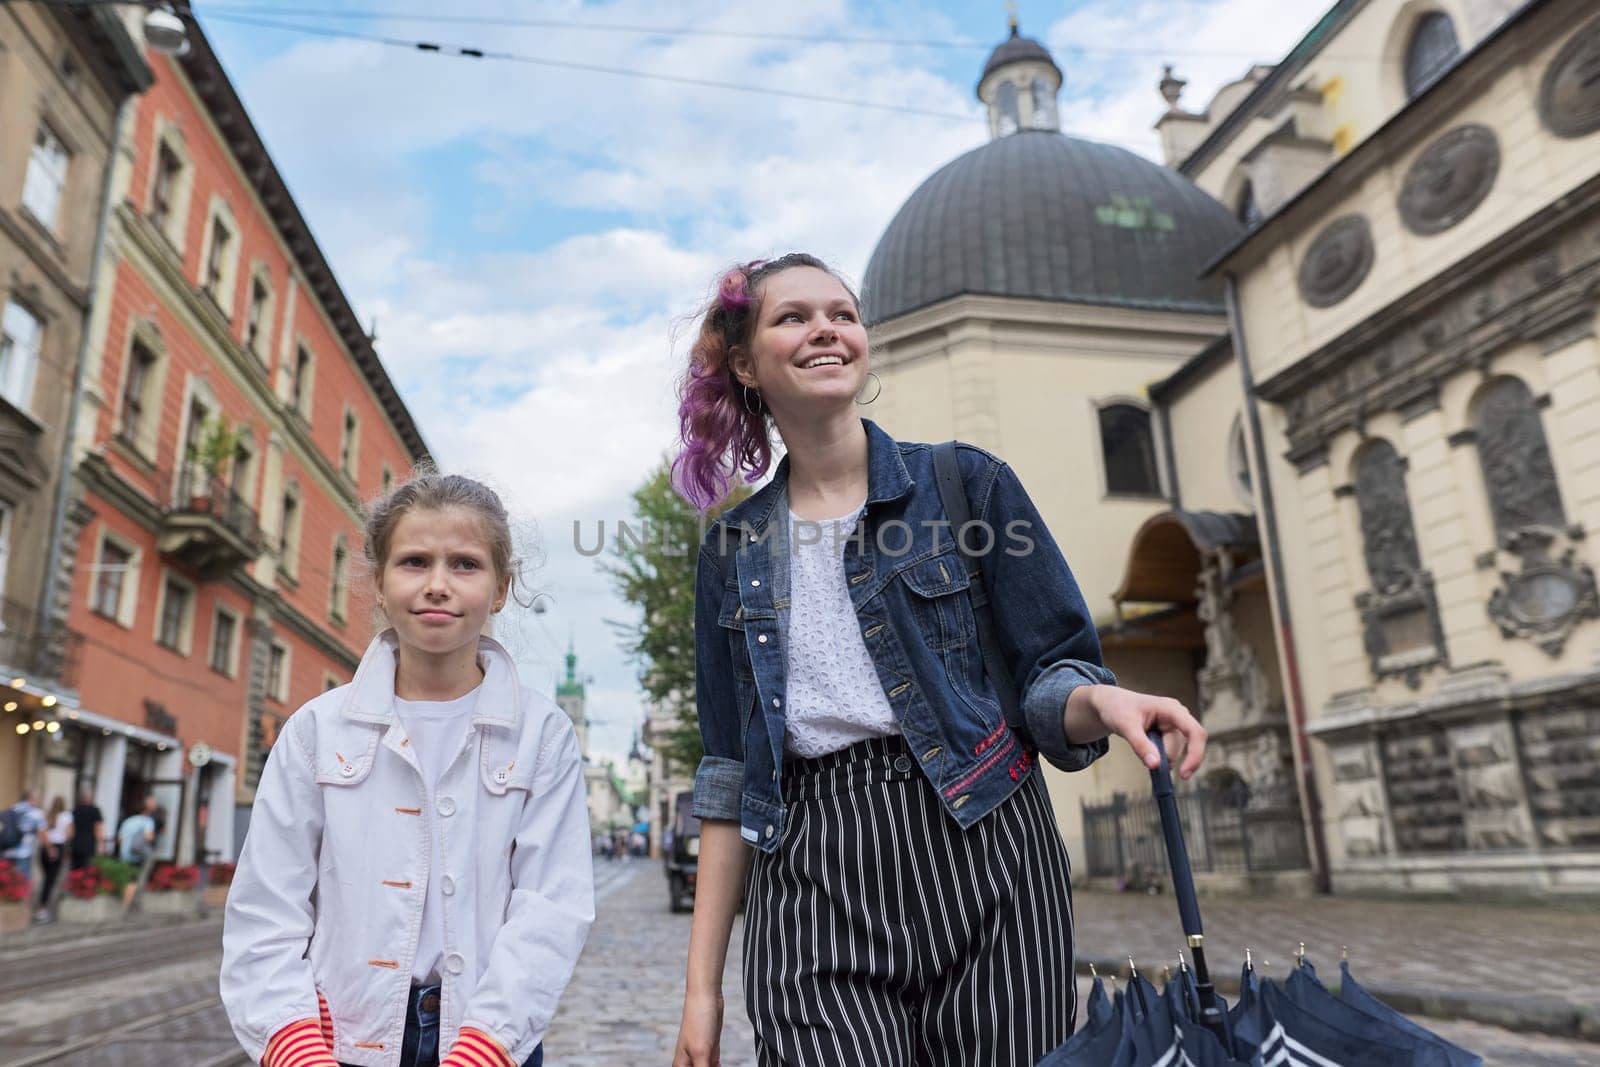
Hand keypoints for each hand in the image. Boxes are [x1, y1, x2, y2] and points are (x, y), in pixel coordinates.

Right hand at [673, 988, 723, 1065]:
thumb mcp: (702, 1053)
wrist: (706, 997)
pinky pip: (714, 1066)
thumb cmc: (698, 1021)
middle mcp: (689, 1063)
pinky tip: (721, 1066)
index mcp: (681, 1066)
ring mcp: (700, 1056)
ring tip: (720, 1066)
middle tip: (717, 1066)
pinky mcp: (710, 1049)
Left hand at [1087, 685, 1206, 779]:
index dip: (1195, 754)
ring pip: (1173, 753)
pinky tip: (1145, 746)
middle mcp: (1179, 716)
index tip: (1183, 774)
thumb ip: (1140, 745)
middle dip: (1162, 756)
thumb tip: (1155, 765)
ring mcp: (1176, 726)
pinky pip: (1168, 754)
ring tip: (1139, 741)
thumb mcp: (1125, 726)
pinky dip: (1157, 756)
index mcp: (1172, 708)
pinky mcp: (1171, 735)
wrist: (1112, 705)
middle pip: (1180, 747)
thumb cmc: (1119, 709)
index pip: (1195, 732)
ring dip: (1157, 756)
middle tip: (1141, 753)